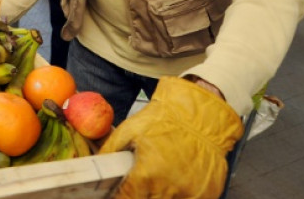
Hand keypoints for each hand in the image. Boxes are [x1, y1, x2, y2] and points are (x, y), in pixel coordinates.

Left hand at [99, 76, 243, 198]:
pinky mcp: (206, 194)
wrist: (201, 113)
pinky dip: (178, 196)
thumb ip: (111, 150)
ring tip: (156, 180)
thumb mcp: (130, 130)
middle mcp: (168, 188)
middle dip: (139, 195)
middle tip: (139, 184)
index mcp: (146, 175)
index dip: (120, 196)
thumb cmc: (165, 119)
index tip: (119, 192)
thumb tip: (97, 163)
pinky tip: (174, 183)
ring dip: (157, 196)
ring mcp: (188, 193)